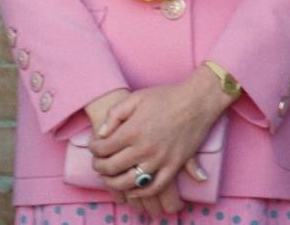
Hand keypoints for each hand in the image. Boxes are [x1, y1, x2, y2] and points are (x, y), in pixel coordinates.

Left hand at [89, 67, 230, 205]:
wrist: (196, 101)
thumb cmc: (166, 96)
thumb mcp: (136, 97)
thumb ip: (115, 114)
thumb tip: (101, 133)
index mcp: (133, 130)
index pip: (104, 148)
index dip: (94, 149)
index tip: (93, 146)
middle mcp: (144, 148)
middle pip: (112, 168)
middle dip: (99, 167)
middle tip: (97, 163)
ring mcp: (159, 160)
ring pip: (130, 182)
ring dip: (115, 183)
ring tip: (110, 177)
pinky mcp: (174, 167)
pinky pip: (154, 188)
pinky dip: (141, 192)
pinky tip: (133, 189)